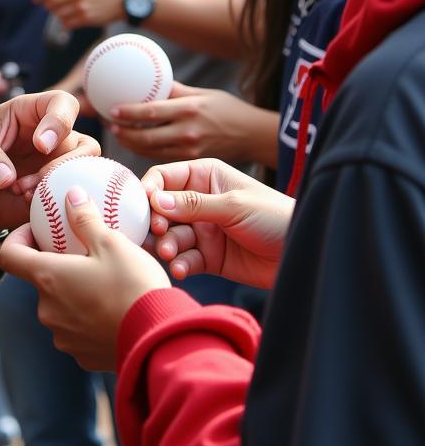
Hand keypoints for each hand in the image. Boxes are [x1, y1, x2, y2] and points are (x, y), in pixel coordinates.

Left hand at [0, 90, 96, 233]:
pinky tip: (26, 202)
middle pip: (85, 144)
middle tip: (34, 178)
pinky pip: (71, 197)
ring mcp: (58, 165)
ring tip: (23, 191)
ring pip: (83, 172)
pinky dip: (54, 203)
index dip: (60, 121)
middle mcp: (53, 138)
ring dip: (57, 184)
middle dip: (62, 164)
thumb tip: (8, 178)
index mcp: (33, 113)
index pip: (63, 104)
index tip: (40, 144)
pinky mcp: (57, 190)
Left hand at [0, 188, 168, 369]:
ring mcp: (64, 337)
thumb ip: (85, 218)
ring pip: (60, 307)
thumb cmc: (134, 286)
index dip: (17, 239)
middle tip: (85, 254)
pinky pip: (77, 330)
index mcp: (48, 279)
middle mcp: (47, 311)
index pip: (9, 256)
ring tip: (104, 282)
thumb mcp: (112, 242)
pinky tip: (114, 310)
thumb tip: (71, 195)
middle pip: (40, 280)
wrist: (160, 341)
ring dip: (73, 293)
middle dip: (57, 266)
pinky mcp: (82, 356)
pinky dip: (88, 318)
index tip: (37, 232)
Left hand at [30, 0, 131, 28]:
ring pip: (57, 13)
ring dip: (58, 13)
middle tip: (51, 4)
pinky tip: (73, 17)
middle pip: (50, 2)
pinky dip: (67, 22)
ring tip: (66, 9)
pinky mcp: (86, 18)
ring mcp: (81, 5)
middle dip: (47, 4)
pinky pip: (67, 23)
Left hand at [107, 83, 275, 163]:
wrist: (254, 136)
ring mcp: (190, 150)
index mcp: (188, 110)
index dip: (128, 113)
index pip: (150, 113)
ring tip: (119, 134)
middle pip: (145, 137)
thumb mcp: (203, 93)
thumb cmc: (228, 110)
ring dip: (130, 144)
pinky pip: (162, 158)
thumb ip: (175, 90)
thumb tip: (150, 80)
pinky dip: (145, 152)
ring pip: (150, 151)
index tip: (112, 109)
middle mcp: (187, 132)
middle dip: (123, 132)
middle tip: (110, 125)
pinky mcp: (192, 162)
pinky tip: (137, 144)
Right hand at [142, 158, 293, 288]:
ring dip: (166, 244)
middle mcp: (199, 201)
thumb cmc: (275, 217)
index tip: (141, 206)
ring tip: (170, 253)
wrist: (305, 252)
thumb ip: (193, 205)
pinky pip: (185, 259)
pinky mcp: (209, 257)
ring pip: (170, 236)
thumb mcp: (233, 205)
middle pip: (161, 209)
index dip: (149, 190)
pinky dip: (180, 264)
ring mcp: (203, 230)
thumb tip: (155, 201)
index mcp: (204, 177)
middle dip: (155, 222)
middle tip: (156, 232)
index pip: (164, 177)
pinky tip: (181, 269)